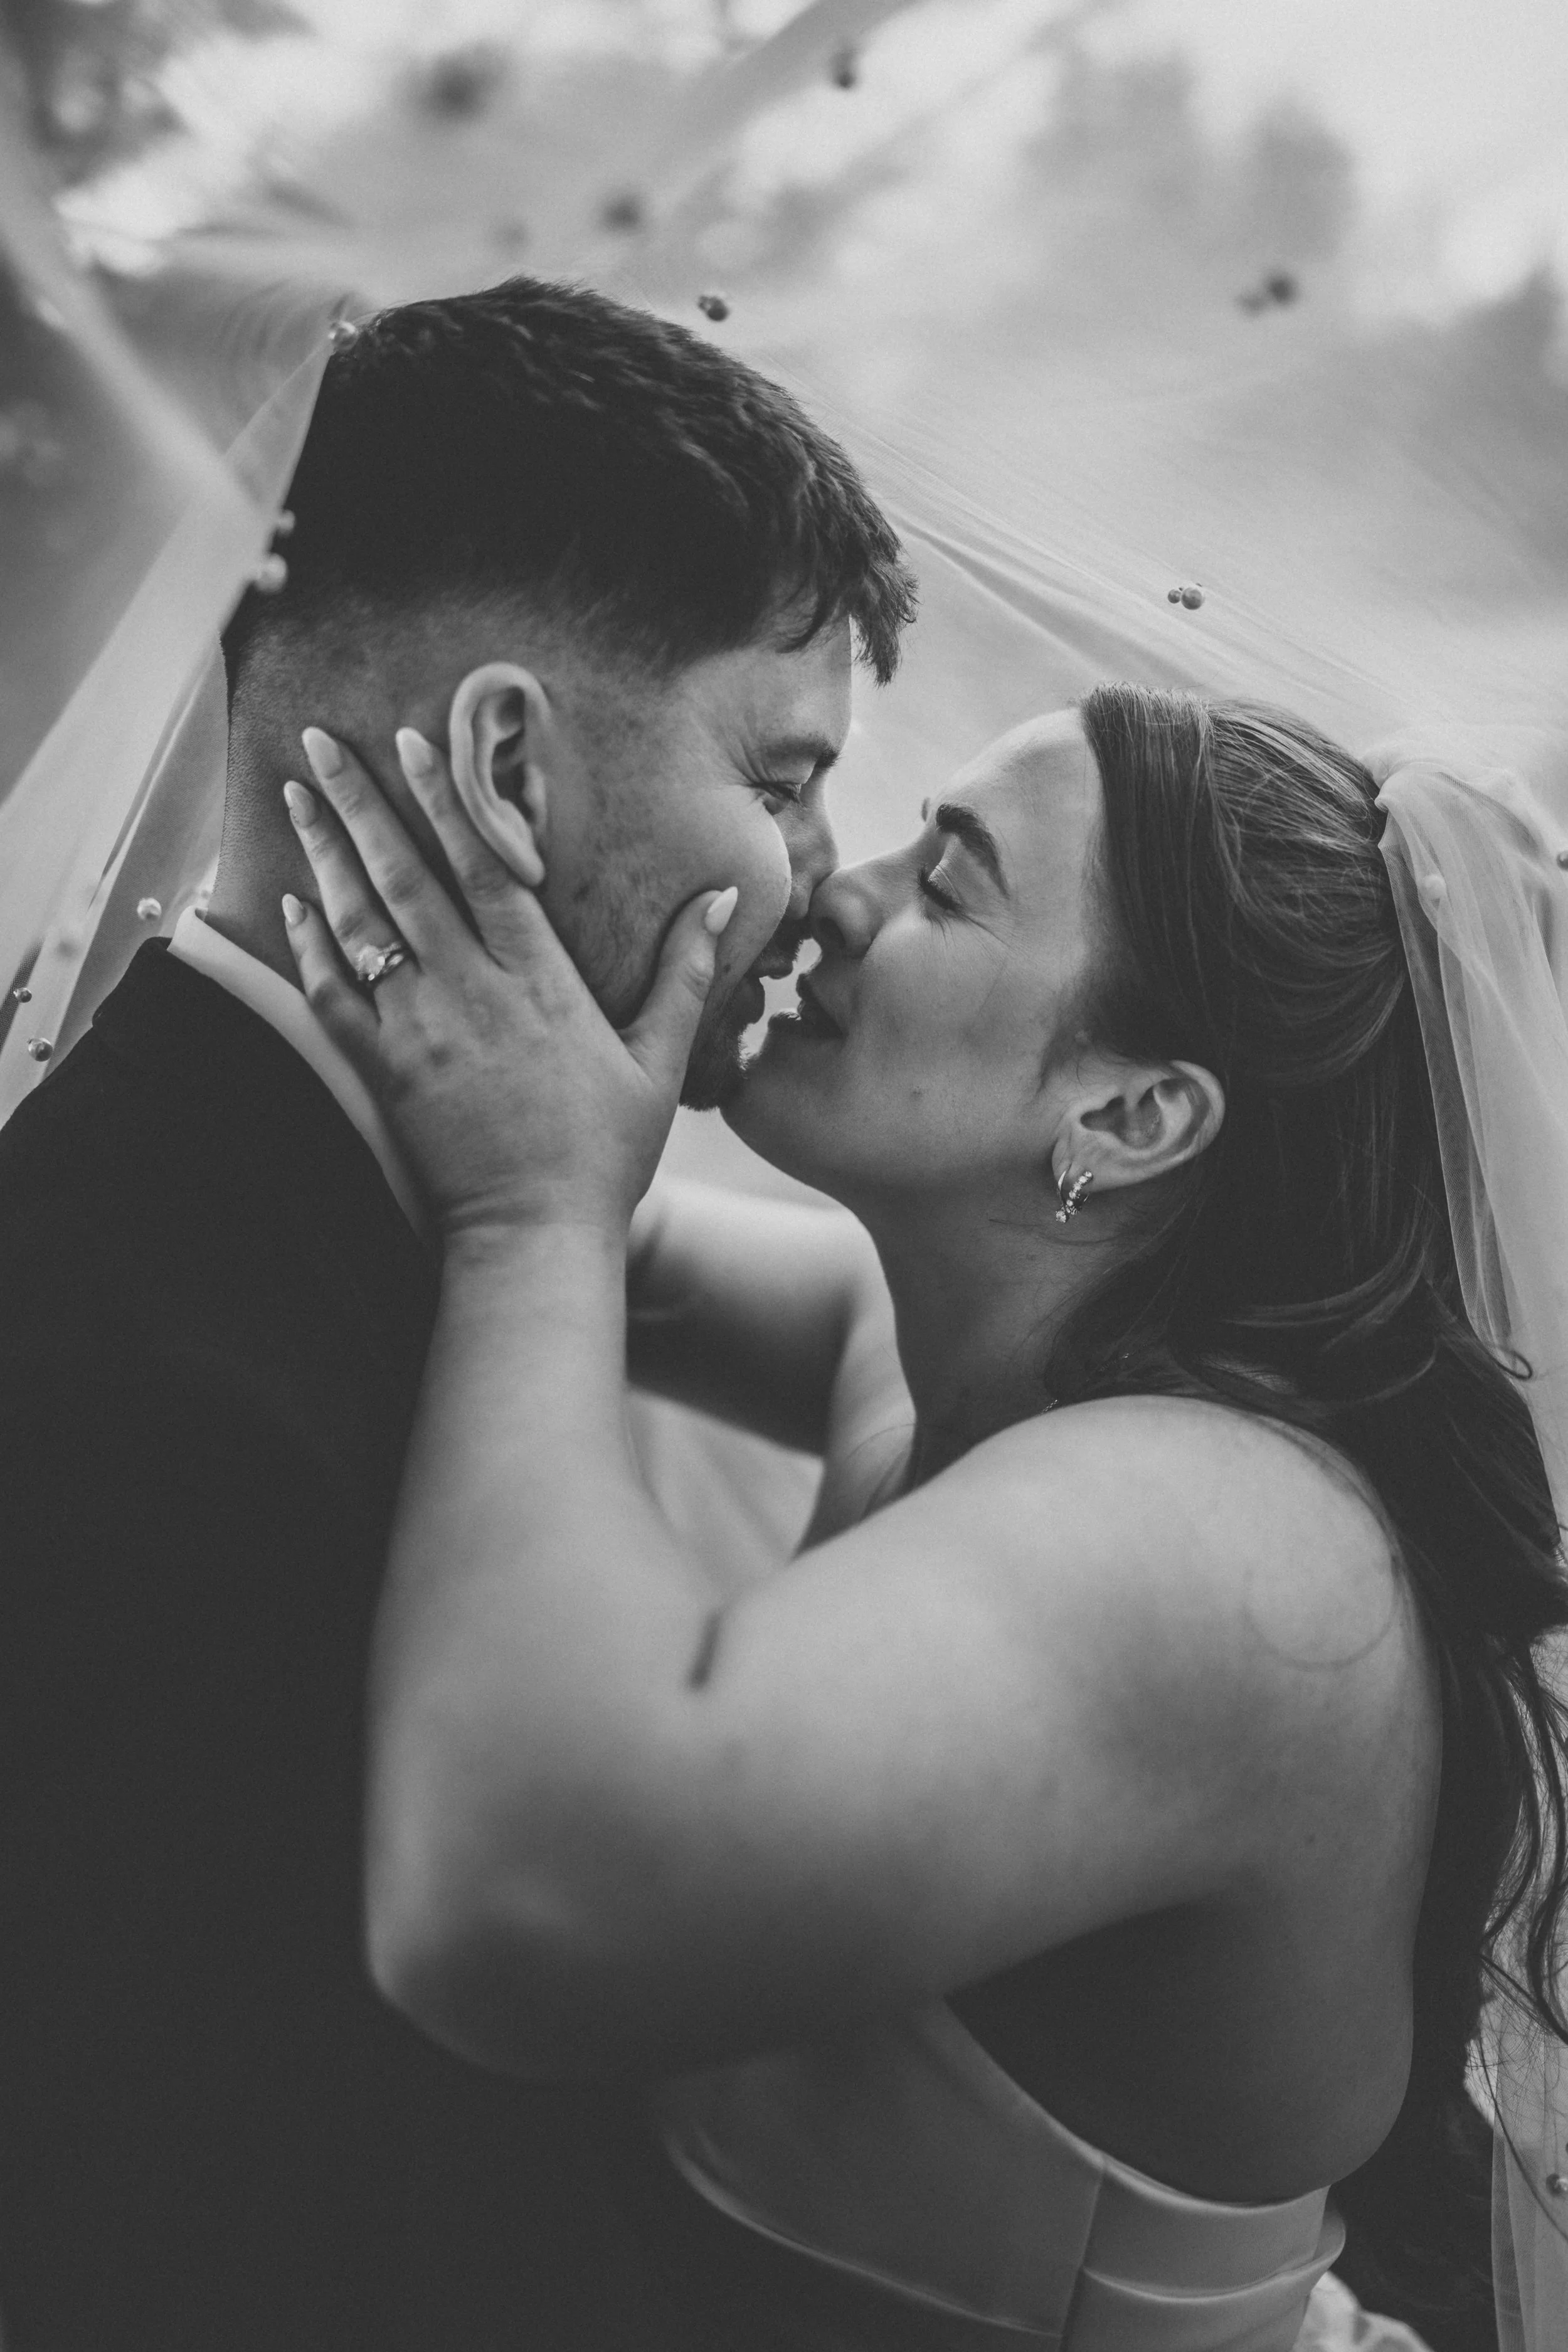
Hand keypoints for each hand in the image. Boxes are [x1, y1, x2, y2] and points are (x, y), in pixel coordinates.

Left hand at [280, 727, 736, 1240]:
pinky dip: (310, 947)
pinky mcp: (384, 1073)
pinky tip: (292, 904)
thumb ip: (683, 976)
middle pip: (405, 877)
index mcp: (538, 981)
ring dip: (326, 855)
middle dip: (360, 803)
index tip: (412, 743)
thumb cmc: (603, 1156)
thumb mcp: (659, 1063)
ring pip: (360, 925)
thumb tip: (718, 900)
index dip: (446, 800)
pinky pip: (333, 997)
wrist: (532, 1236)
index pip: (485, 867)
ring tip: (296, 796)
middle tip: (321, 742)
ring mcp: (419, 1032)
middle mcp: (470, 994)